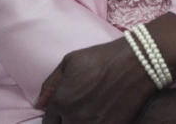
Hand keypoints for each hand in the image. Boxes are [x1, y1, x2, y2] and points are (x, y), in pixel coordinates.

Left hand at [36, 39, 155, 123]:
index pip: (49, 122)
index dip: (55, 118)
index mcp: (61, 101)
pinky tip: (100, 117)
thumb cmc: (102, 58)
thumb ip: (50, 84)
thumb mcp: (71, 61)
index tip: (62, 113)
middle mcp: (73, 117)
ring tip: (87, 115)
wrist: (137, 63)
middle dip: (66, 122)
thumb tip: (39, 105)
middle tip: (77, 112)